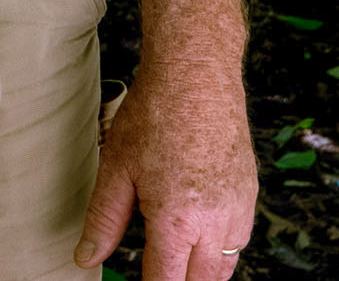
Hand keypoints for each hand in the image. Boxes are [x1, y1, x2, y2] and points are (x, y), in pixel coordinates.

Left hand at [76, 61, 256, 279]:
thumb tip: (87, 258)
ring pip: (224, 267)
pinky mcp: (250, 195)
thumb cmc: (154, 116)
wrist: (197, 77)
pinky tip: (198, 236)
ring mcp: (239, 209)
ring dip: (200, 273)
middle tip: (155, 271)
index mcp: (179, 220)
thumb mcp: (116, 169)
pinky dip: (219, 250)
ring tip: (174, 263)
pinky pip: (238, 240)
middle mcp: (216, 222)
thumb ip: (103, 221)